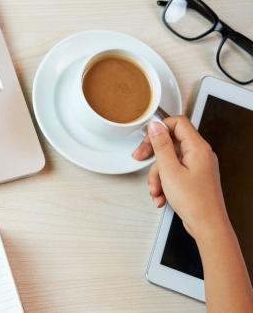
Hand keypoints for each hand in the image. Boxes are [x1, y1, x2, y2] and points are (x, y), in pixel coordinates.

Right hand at [132, 116, 229, 239]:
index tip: (147, 138)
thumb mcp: (169, 170)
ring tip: (156, 190)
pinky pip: (174, 173)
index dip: (160, 128)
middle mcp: (200, 154)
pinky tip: (162, 196)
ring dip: (157, 175)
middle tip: (140, 158)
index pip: (178, 123)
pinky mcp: (194, 178)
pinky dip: (165, 183)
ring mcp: (198, 166)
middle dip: (153, 155)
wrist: (208, 225)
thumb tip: (155, 126)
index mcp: (197, 148)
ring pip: (169, 161)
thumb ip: (161, 145)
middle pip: (171, 143)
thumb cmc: (195, 202)